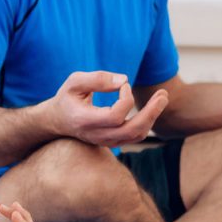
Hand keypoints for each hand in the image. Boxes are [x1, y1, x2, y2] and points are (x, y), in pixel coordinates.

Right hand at [48, 71, 168, 146]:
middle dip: (151, 112)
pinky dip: (147, 122)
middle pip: (131, 130)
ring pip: (136, 135)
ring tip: (161, 98)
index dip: (125, 98)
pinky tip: (151, 107)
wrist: (58, 121)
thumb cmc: (67, 97)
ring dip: (152, 117)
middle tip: (163, 94)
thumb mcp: (75, 82)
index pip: (115, 116)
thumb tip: (124, 80)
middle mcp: (96, 135)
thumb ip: (97, 79)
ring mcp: (105, 141)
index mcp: (85, 121)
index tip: (124, 85)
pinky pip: (135, 136)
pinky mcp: (113, 142)